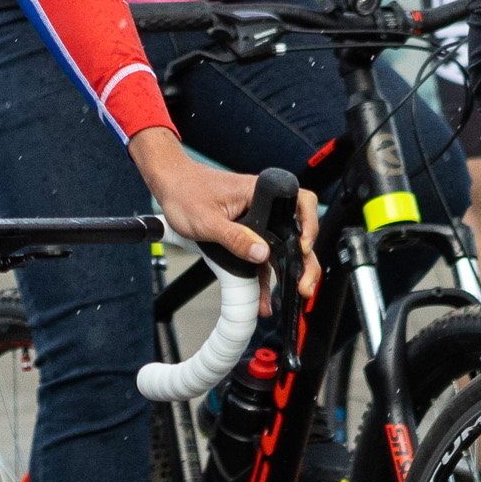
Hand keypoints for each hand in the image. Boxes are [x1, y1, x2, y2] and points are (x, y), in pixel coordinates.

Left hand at [127, 130, 320, 299]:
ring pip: (280, 247)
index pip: (301, 202)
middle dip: (304, 260)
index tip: (303, 247)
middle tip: (304, 285)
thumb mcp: (208, 221)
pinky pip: (261, 254)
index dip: (309, 226)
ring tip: (292, 293)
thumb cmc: (185, 192)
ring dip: (287, 271)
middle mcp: (263, 206)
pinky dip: (264, 274)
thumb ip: (235, 238)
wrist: (170, 185)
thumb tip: (261, 254)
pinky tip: (263, 296)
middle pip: (296, 231)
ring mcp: (257, 220)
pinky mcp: (247, 232)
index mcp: (259, 193)